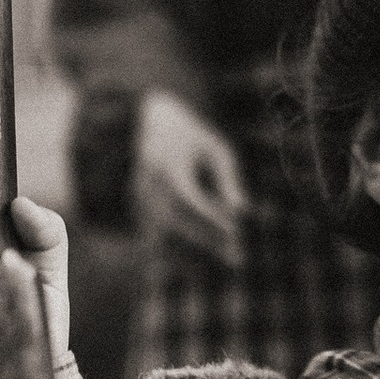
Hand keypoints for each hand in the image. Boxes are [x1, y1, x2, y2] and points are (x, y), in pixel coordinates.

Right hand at [136, 92, 247, 267]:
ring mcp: (139, 192)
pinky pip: (155, 232)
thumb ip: (230, 179)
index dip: (212, 216)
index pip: (190, 197)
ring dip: (194, 249)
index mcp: (170, 162)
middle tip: (238, 257)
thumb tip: (243, 211)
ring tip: (226, 259)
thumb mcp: (219, 150)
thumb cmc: (197, 136)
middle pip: (176, 219)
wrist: (159, 119)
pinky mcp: (136, 202)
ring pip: (163, 231)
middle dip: (207, 240)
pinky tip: (205, 258)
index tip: (236, 229)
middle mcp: (150, 180)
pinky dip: (179, 247)